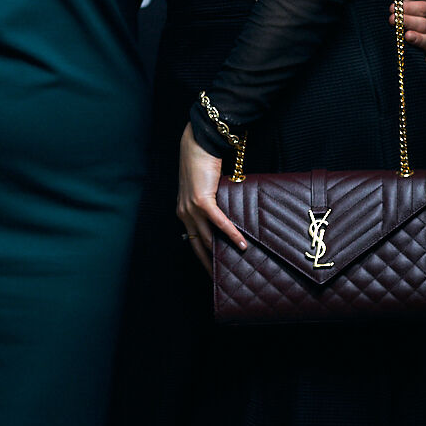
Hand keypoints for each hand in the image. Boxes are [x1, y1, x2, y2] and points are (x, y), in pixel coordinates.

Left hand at [177, 124, 246, 275]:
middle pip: (198, 245)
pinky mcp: (202, 201)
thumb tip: (227, 221)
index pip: (192, 241)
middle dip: (209, 263)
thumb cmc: (202, 166)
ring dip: (223, 252)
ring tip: (238, 264)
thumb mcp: (204, 191)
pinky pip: (218, 222)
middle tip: (221, 279)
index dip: (201, 257)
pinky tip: (242, 244)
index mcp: (183, 212)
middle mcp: (184, 213)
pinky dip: (231, 234)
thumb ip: (211, 207)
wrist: (198, 147)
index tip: (211, 271)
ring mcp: (191, 208)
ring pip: (208, 237)